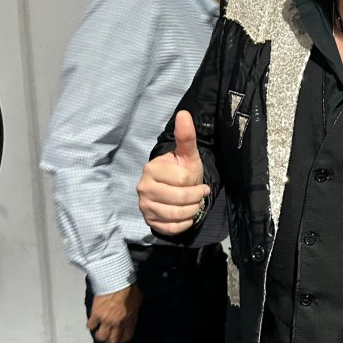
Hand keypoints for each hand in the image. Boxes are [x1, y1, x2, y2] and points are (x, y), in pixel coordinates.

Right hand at [87, 283, 142, 342]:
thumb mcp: (137, 301)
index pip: (127, 337)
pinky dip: (91, 325)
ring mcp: (106, 320)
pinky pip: (91, 325)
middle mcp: (118, 323)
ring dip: (100, 335)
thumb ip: (133, 311)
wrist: (118, 282)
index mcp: (130, 320)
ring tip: (99, 332)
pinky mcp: (96, 315)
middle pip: (113, 340)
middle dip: (111, 340)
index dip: (123, 339)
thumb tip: (131, 312)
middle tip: (108, 337)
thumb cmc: (129, 288)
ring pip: (101, 336)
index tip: (120, 337)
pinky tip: (92, 323)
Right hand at [137, 110, 209, 234]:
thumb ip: (186, 136)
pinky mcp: (149, 221)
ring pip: (177, 215)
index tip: (196, 181)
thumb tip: (184, 113)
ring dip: (192, 211)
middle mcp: (143, 187)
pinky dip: (185, 223)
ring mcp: (144, 206)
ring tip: (194, 204)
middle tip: (199, 194)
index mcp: (151, 169)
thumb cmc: (182, 171)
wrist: (176, 190)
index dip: (195, 182)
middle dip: (196, 198)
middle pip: (180, 199)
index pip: (183, 180)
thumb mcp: (187, 155)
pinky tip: (186, 215)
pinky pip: (172, 228)